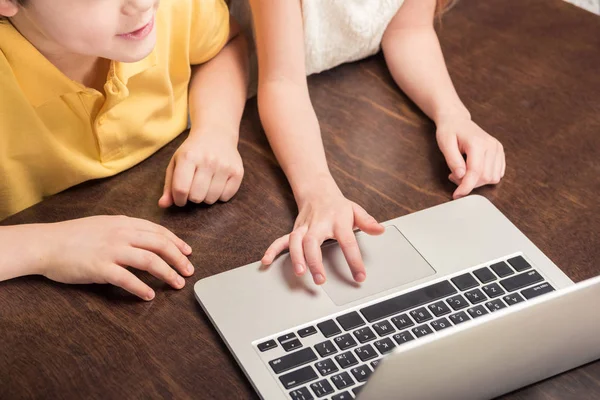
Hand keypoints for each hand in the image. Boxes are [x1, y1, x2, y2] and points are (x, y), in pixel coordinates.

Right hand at [40, 216, 193, 300]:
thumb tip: (144, 239)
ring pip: (150, 261)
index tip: (188, 252)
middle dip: (179, 258)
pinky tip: (150, 296)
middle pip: (160, 245)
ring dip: (168, 273)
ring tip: (177, 284)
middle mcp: (121, 233)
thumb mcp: (103, 224)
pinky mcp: (101, 268)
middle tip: (189, 271)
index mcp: (123, 222)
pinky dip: (142, 288)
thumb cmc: (72, 236)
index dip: (176, 242)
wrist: (45, 244)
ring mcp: (112, 250)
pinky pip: (128, 279)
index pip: (158, 231)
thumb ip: (124, 229)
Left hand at [159, 129, 243, 206]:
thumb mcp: (176, 163)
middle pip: (196, 197)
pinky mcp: (237, 171)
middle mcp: (208, 160)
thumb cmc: (193, 152)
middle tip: (194, 188)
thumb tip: (163, 205)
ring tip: (206, 184)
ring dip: (206, 197)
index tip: (180, 198)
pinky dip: (220, 195)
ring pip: (211, 199)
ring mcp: (225, 166)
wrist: (216, 134)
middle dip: (192, 197)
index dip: (178, 200)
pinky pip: (226, 197)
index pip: (181, 189)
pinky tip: (217, 183)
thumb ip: (169, 186)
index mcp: (189, 157)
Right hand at [261, 177, 384, 284]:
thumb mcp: (356, 210)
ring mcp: (304, 228)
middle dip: (315, 261)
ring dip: (296, 258)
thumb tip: (381, 230)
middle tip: (320, 279)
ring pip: (296, 242)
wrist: (317, 190)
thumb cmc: (337, 205)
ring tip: (300, 273)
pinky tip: (267, 261)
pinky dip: (273, 250)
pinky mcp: (295, 231)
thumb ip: (368, 222)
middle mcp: (318, 225)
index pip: (347, 242)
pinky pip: (281, 240)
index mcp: (337, 221)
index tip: (359, 276)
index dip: (354, 260)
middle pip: (313, 242)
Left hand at [436, 117, 505, 198]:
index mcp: (477, 143)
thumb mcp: (445, 144)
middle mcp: (491, 145)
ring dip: (477, 181)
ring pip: (493, 177)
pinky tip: (473, 170)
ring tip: (463, 171)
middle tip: (454, 175)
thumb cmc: (449, 131)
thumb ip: (453, 161)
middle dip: (469, 183)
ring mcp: (498, 148)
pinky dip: (484, 177)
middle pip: (485, 177)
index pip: (476, 172)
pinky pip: (497, 173)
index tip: (457, 195)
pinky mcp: (500, 152)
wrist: (457, 121)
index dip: (466, 187)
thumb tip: (461, 176)